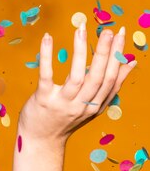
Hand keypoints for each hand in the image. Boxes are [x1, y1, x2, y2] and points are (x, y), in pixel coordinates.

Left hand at [18, 24, 135, 143]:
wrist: (40, 141)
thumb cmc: (65, 119)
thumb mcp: (91, 106)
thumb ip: (110, 88)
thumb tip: (130, 64)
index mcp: (95, 105)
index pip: (111, 78)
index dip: (117, 56)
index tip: (121, 33)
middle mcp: (81, 105)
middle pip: (98, 77)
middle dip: (105, 52)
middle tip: (108, 30)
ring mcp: (62, 103)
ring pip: (77, 76)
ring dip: (80, 51)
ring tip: (81, 30)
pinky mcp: (43, 100)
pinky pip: (47, 76)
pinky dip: (47, 56)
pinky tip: (48, 38)